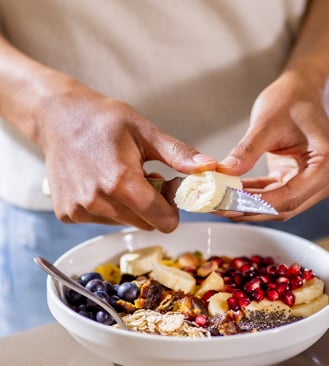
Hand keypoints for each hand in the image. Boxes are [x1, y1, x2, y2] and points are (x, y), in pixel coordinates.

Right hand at [40, 78, 216, 231]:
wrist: (58, 117)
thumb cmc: (103, 120)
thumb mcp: (146, 132)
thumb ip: (178, 155)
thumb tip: (209, 168)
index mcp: (121, 182)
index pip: (163, 220)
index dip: (172, 208)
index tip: (167, 190)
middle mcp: (97, 201)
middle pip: (145, 224)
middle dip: (152, 207)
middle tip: (145, 179)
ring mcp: (80, 210)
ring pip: (125, 223)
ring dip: (130, 207)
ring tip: (121, 178)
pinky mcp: (68, 214)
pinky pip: (103, 221)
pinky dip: (109, 207)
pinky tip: (102, 184)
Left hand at [217, 68, 328, 221]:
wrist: (302, 90)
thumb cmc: (291, 99)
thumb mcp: (266, 122)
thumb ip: (247, 151)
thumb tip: (225, 173)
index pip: (289, 196)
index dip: (256, 204)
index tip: (227, 203)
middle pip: (285, 206)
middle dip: (249, 208)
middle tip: (217, 206)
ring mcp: (317, 183)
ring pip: (278, 206)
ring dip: (248, 205)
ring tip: (219, 202)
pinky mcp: (302, 182)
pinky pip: (274, 196)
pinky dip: (253, 196)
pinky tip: (231, 193)